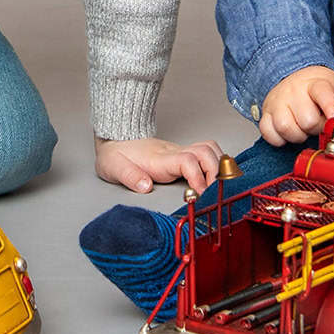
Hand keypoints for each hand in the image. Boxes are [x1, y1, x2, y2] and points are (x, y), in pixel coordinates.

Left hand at [94, 135, 223, 193]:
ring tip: (217, 187)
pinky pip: (207, 152)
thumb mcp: (114, 168)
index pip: (187, 161)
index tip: (200, 195)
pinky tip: (214, 178)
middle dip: (216, 173)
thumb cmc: (115, 155)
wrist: (114, 138)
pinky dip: (216, 163)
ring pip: (210, 149)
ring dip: (219, 166)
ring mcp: (180, 151)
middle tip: (215, 193)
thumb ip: (130, 177)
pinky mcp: (183, 154)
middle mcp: (174, 152)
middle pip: (206, 152)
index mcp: (160, 159)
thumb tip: (146, 187)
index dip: (198, 177)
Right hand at [257, 66, 333, 146]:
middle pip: (307, 120)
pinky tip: (288, 133)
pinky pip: (269, 134)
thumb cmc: (315, 86)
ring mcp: (278, 102)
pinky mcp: (265, 114)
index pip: (322, 93)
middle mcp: (294, 91)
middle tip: (319, 123)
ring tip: (304, 128)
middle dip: (316, 127)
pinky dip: (279, 139)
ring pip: (288, 128)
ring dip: (299, 135)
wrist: (289, 76)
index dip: (330, 107)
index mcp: (314, 83)